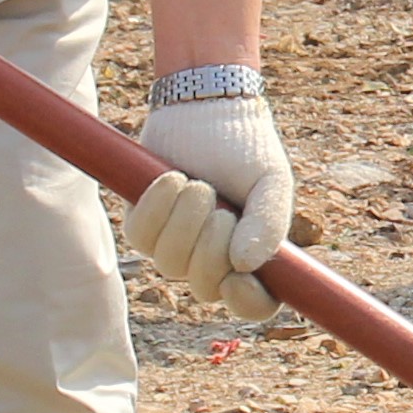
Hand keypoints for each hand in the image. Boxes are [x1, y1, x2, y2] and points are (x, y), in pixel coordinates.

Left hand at [120, 93, 294, 310]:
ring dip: (185, 220)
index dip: (246, 302)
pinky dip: (157, 206)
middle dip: (211, 245)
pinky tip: (172, 178)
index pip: (254, 303)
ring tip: (196, 184)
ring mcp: (176, 246)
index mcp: (253, 255)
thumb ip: (269, 223)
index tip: (238, 277)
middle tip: (220, 205)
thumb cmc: (245, 147)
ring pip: (170, 263)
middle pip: (205, 287)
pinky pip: (142, 237)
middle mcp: (213, 259)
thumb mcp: (271, 182)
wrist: (207, 108)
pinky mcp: (143, 227)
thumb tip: (246, 265)